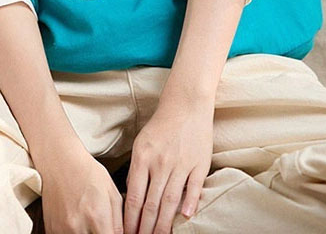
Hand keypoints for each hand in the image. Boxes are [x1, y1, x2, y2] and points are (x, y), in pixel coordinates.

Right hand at [38, 143, 124, 232]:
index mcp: (97, 216)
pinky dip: (73, 233)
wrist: (59, 162)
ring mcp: (62, 229)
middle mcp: (78, 226)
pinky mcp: (51, 229)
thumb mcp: (111, 193)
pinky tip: (76, 220)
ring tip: (87, 220)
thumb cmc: (86, 172)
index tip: (111, 231)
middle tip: (99, 224)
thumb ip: (119, 222)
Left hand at [123, 94, 213, 233]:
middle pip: (151, 203)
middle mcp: (160, 163)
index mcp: (143, 157)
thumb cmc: (161, 125)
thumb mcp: (142, 143)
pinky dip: (189, 203)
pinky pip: (193, 187)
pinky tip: (185, 218)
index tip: (126, 233)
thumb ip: (137, 170)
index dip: (130, 219)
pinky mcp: (199, 164)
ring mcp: (180, 164)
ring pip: (170, 200)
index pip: (133, 196)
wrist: (186, 104)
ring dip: (164, 223)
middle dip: (145, 227)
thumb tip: (131, 196)